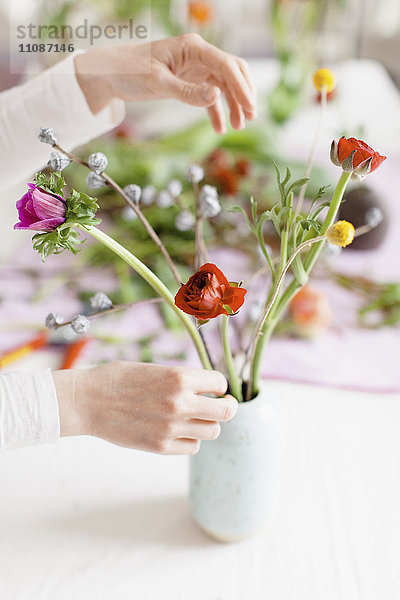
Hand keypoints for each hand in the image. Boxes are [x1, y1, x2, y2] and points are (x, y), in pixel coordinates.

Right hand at [53, 362, 236, 454]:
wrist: (87, 401)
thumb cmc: (118, 379)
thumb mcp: (155, 369)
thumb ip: (182, 379)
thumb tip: (206, 388)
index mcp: (179, 377)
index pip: (220, 383)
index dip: (217, 384)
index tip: (212, 387)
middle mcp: (180, 402)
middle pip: (226, 412)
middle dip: (227, 407)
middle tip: (223, 405)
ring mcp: (171, 427)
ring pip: (212, 431)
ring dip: (207, 424)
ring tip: (194, 418)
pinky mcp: (161, 447)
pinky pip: (193, 447)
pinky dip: (190, 440)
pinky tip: (177, 431)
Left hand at [74, 33, 256, 132]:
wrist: (111, 74)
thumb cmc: (130, 71)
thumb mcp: (157, 83)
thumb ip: (187, 92)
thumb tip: (216, 98)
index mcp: (193, 47)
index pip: (226, 65)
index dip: (242, 87)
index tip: (251, 108)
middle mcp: (198, 54)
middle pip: (232, 71)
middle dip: (243, 94)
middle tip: (250, 117)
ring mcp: (195, 67)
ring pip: (224, 85)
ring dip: (233, 104)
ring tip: (238, 126)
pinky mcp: (189, 80)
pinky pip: (209, 95)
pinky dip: (216, 111)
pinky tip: (219, 128)